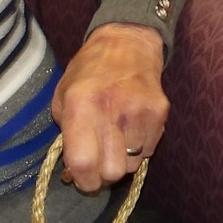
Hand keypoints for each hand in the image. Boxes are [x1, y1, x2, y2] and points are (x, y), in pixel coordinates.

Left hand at [51, 22, 167, 191]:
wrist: (127, 42)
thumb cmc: (88, 72)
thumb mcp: (63, 96)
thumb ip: (66, 135)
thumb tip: (73, 174)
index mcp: (81, 103)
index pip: (84, 162)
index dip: (82, 180)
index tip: (81, 180)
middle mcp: (112, 108)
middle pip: (112, 172)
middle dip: (103, 174)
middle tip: (98, 161)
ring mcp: (140, 111)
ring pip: (132, 166)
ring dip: (122, 160)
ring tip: (115, 138)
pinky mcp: (160, 112)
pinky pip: (148, 151)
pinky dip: (137, 147)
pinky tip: (130, 127)